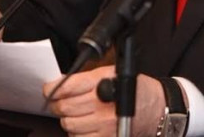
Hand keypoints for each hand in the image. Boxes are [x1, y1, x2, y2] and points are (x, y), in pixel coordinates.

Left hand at [43, 66, 165, 136]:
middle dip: (59, 104)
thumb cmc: (134, 89)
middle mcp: (101, 105)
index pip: (67, 87)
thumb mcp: (111, 72)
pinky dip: (78, 132)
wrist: (155, 108)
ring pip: (68, 124)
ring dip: (69, 119)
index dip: (53, 89)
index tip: (49, 90)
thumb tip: (59, 84)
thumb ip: (85, 78)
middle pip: (64, 107)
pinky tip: (86, 125)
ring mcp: (102, 125)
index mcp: (102, 83)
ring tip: (79, 113)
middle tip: (63, 101)